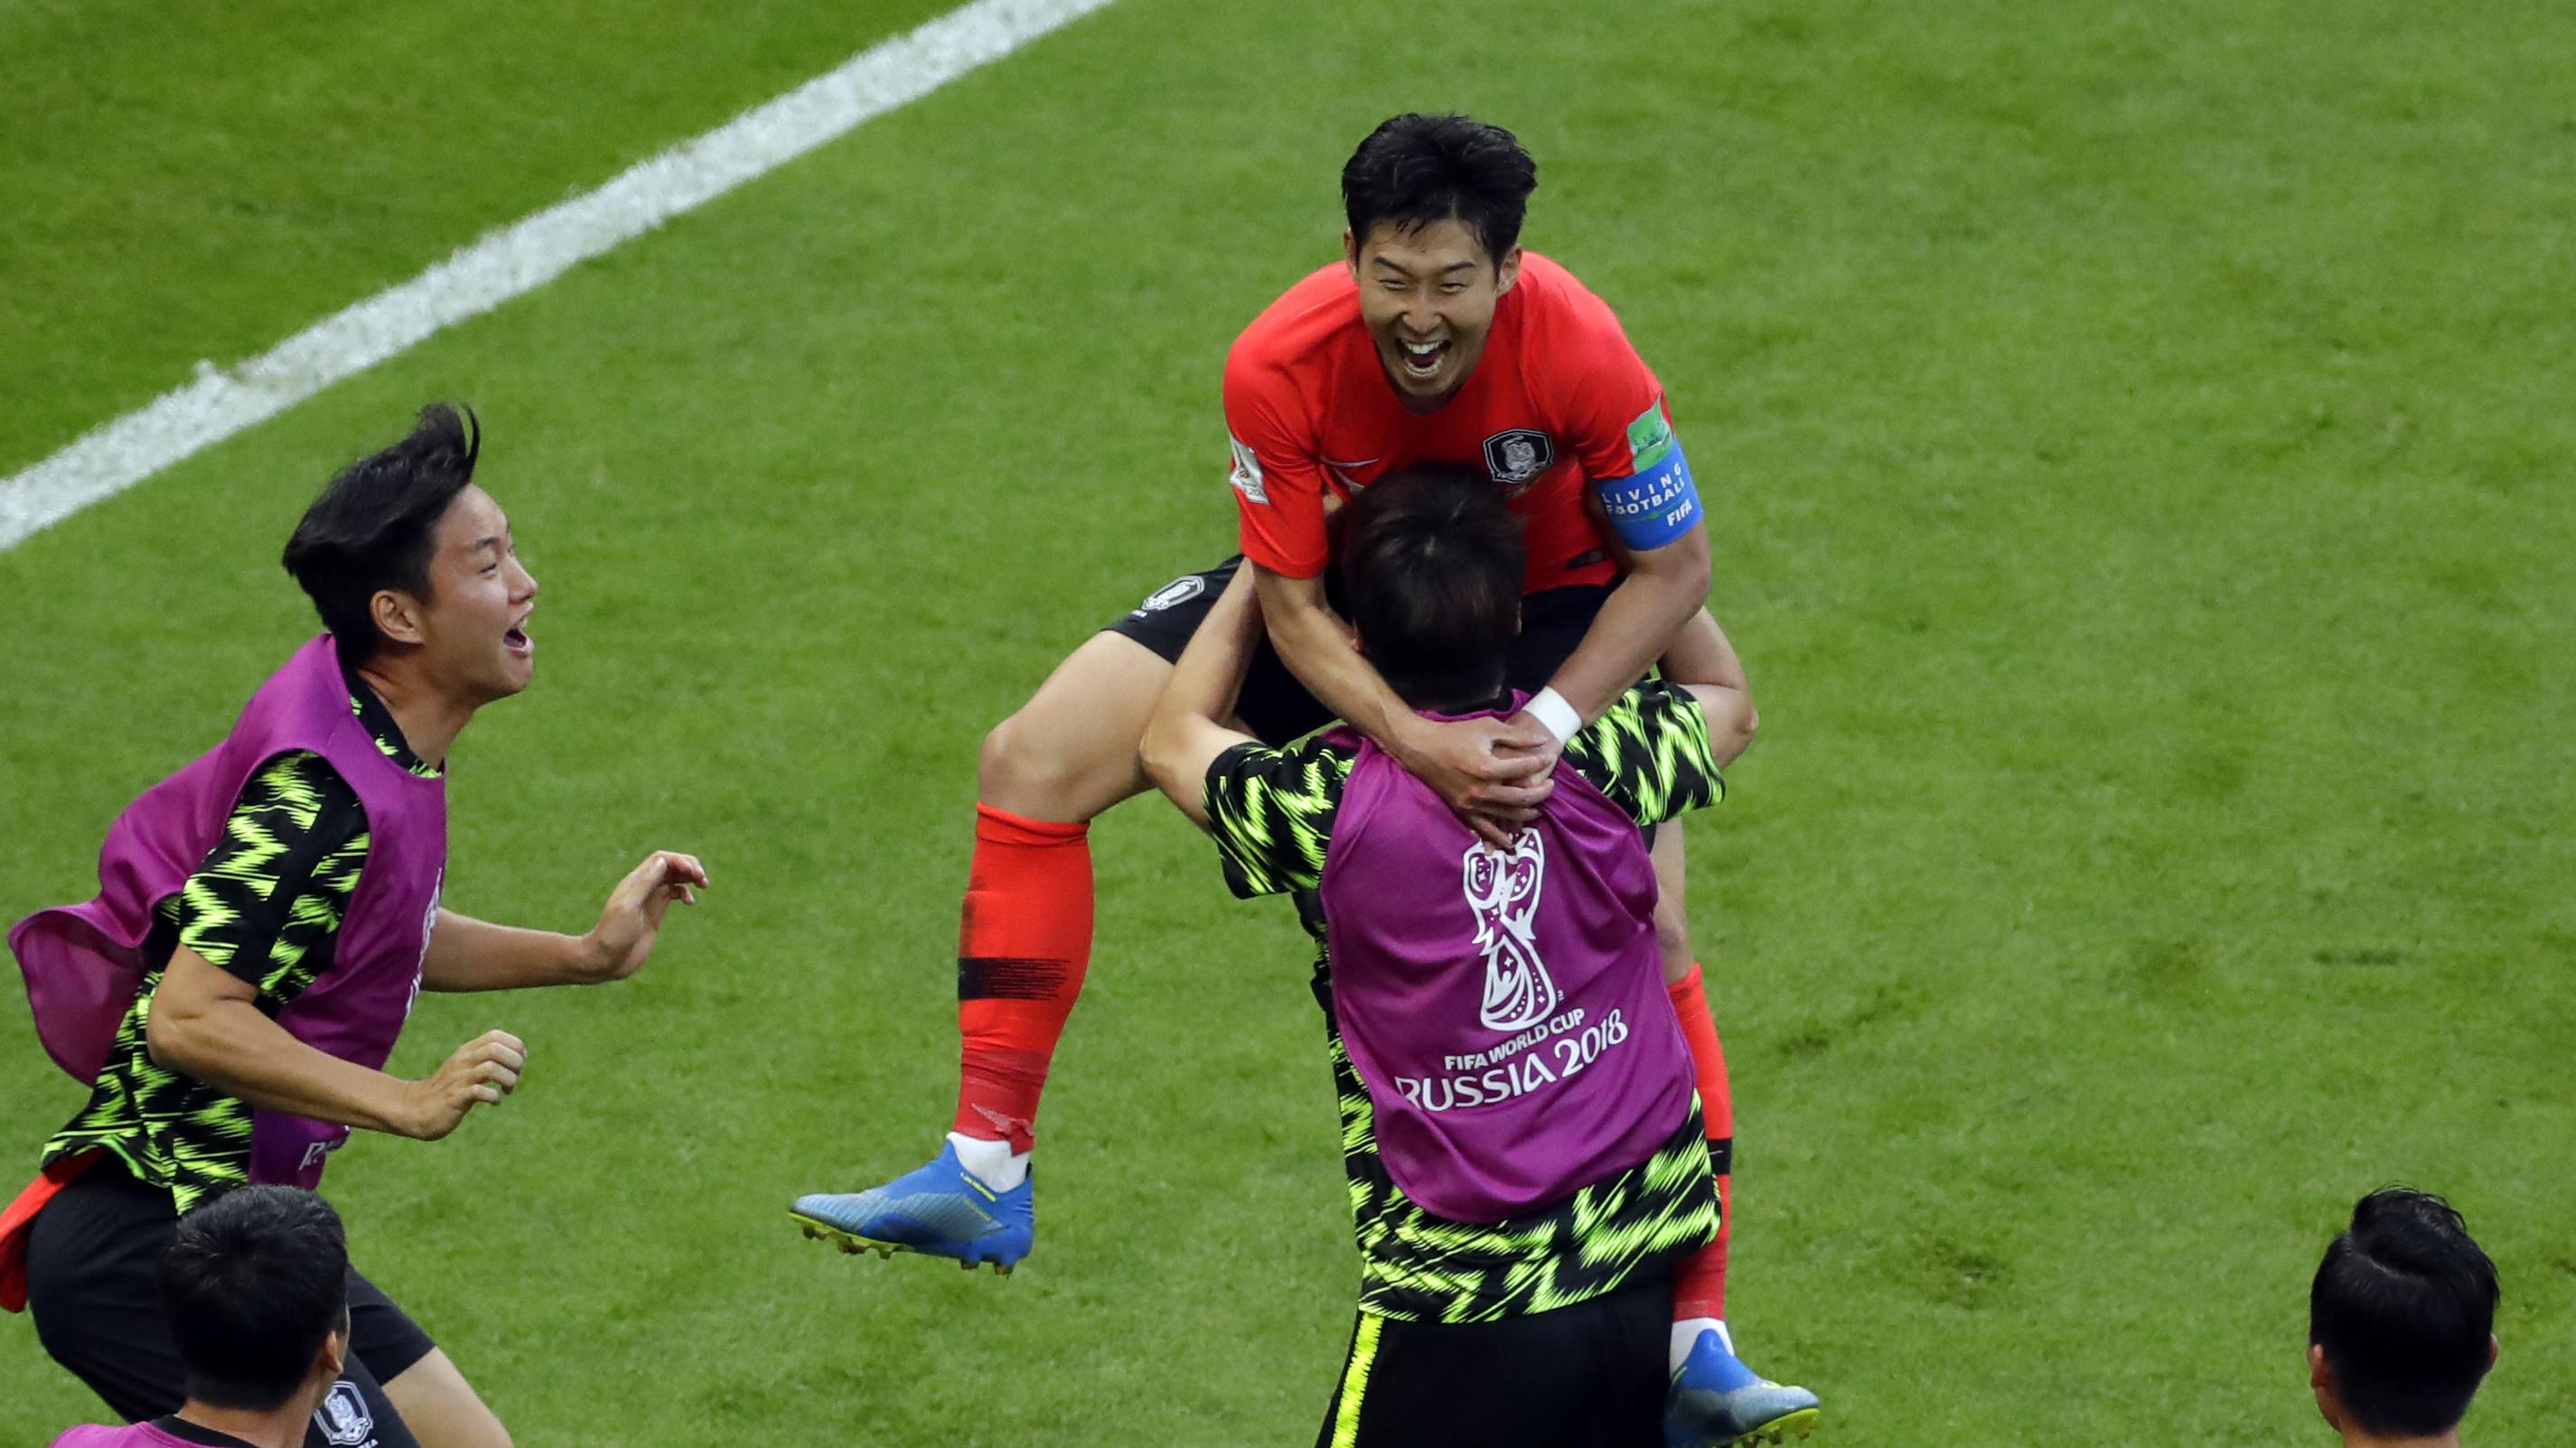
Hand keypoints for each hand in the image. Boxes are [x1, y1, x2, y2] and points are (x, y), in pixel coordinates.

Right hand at [402, 1029, 525, 1139]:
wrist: (415, 1109)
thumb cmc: (448, 1089)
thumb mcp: (467, 1068)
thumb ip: (487, 1058)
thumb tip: (520, 1056)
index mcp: (467, 1051)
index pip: (496, 1035)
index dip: (515, 1047)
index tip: (518, 1064)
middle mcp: (463, 1061)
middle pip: (496, 1049)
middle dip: (515, 1063)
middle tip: (513, 1079)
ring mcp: (459, 1078)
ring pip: (491, 1068)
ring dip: (508, 1080)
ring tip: (507, 1090)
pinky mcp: (455, 1097)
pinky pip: (479, 1091)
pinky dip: (494, 1097)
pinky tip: (495, 1102)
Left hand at [580, 850, 707, 982]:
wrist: (606, 959)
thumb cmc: (614, 933)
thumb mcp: (629, 907)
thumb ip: (645, 883)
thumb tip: (663, 861)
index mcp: (636, 881)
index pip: (662, 859)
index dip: (680, 861)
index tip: (694, 873)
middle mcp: (644, 887)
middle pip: (670, 866)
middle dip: (689, 867)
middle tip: (703, 878)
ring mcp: (650, 899)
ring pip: (674, 879)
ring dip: (690, 878)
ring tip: (704, 884)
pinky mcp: (655, 912)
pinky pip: (674, 894)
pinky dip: (685, 894)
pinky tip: (690, 903)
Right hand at [1395, 714, 1558, 845]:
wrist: (1422, 748)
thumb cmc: (1455, 734)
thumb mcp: (1488, 727)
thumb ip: (1517, 736)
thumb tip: (1543, 742)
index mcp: (1488, 767)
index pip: (1525, 768)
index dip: (1541, 762)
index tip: (1549, 757)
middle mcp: (1482, 790)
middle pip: (1521, 797)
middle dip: (1541, 793)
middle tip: (1551, 786)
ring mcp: (1471, 803)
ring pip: (1507, 814)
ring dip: (1526, 813)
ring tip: (1538, 808)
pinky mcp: (1462, 810)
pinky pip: (1484, 828)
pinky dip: (1498, 837)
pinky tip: (1511, 841)